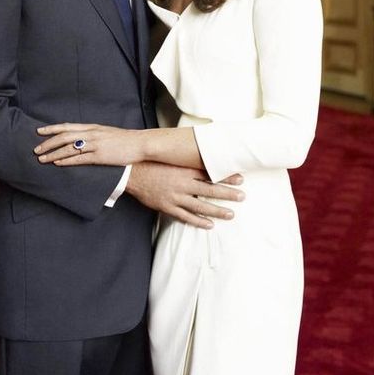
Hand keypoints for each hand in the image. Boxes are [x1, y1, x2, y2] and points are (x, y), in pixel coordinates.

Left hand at [35, 123, 143, 166]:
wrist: (139, 143)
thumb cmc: (124, 139)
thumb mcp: (106, 132)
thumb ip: (93, 134)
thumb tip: (81, 138)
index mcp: (92, 127)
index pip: (67, 126)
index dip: (51, 129)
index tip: (39, 131)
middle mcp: (91, 134)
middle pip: (64, 137)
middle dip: (48, 143)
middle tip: (35, 149)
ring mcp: (95, 145)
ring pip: (68, 148)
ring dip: (53, 153)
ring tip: (42, 159)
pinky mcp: (100, 156)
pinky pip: (79, 158)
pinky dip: (66, 160)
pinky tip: (57, 163)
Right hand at [127, 161, 243, 228]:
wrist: (131, 172)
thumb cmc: (152, 162)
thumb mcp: (171, 156)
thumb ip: (186, 157)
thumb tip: (201, 150)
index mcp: (184, 169)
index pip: (210, 173)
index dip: (226, 176)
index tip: (240, 178)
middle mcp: (182, 184)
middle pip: (210, 190)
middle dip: (228, 194)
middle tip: (242, 196)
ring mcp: (175, 197)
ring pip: (200, 206)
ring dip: (217, 210)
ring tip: (231, 214)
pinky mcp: (167, 207)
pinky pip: (186, 217)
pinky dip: (198, 221)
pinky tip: (209, 224)